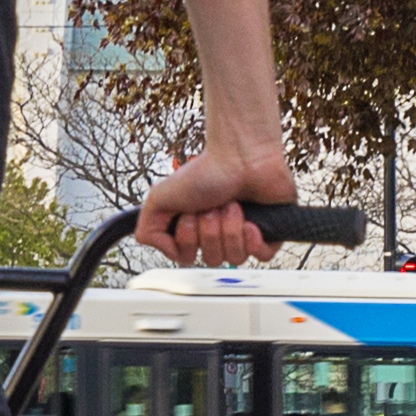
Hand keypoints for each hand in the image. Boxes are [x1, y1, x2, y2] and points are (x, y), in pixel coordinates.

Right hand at [137, 129, 298, 268]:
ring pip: (235, 257)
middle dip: (210, 230)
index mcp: (192, 230)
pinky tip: (250, 221)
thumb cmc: (207, 171)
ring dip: (230, 228)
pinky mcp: (268, 234)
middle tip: (212, 205)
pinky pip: (261, 256)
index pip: (187, 258)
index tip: (189, 212)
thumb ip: (147, 230)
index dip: (188, 239)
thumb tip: (167, 251)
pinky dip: (254, 239)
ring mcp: (243, 235)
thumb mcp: (159, 197)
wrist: (242, 156)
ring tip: (232, 205)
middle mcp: (216, 234)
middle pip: (211, 259)